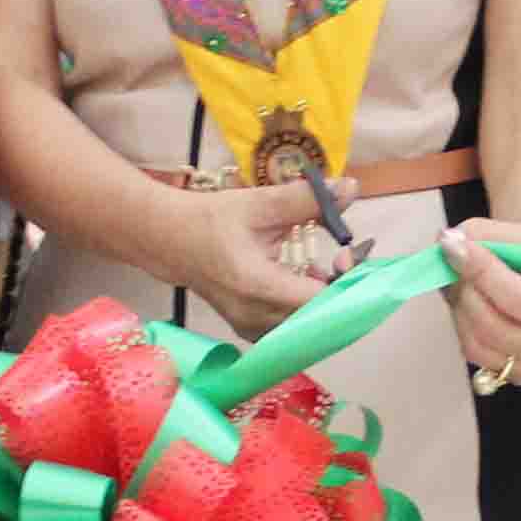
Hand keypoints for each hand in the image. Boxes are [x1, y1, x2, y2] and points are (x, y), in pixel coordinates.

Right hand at [162, 180, 348, 339]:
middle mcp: (257, 318)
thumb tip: (351, 188)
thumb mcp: (259, 204)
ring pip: (307, 327)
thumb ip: (307, 199)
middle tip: (341, 257)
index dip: (344, 282)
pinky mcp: (252, 332)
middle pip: (319, 318)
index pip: (319, 302)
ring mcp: (253, 330)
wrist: (170, 241)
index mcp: (258, 287)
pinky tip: (304, 280)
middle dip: (339, 289)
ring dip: (324, 299)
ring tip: (321, 266)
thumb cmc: (211, 220)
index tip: (346, 254)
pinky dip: (306, 308)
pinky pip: (292, 329)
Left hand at [442, 220, 520, 386]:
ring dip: (459, 306)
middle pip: (493, 326)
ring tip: (460, 278)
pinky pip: (476, 356)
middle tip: (452, 258)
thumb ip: (496, 237)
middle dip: (465, 288)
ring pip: (477, 344)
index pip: (520, 299)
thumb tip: (450, 240)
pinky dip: (463, 324)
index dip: (482, 272)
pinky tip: (468, 302)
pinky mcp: (519, 378)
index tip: (452, 244)